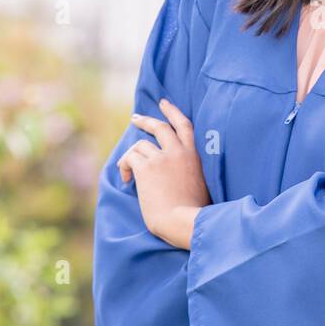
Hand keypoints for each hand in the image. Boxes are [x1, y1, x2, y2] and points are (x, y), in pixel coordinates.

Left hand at [117, 97, 210, 248]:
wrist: (186, 223)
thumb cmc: (194, 214)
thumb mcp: (200, 187)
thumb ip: (190, 174)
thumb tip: (177, 176)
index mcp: (194, 156)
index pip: (184, 125)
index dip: (172, 112)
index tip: (163, 103)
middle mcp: (178, 152)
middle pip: (159, 126)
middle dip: (145, 120)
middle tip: (135, 119)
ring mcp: (162, 158)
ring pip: (139, 145)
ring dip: (131, 157)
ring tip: (128, 171)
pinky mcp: (146, 168)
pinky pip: (129, 159)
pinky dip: (124, 168)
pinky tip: (126, 180)